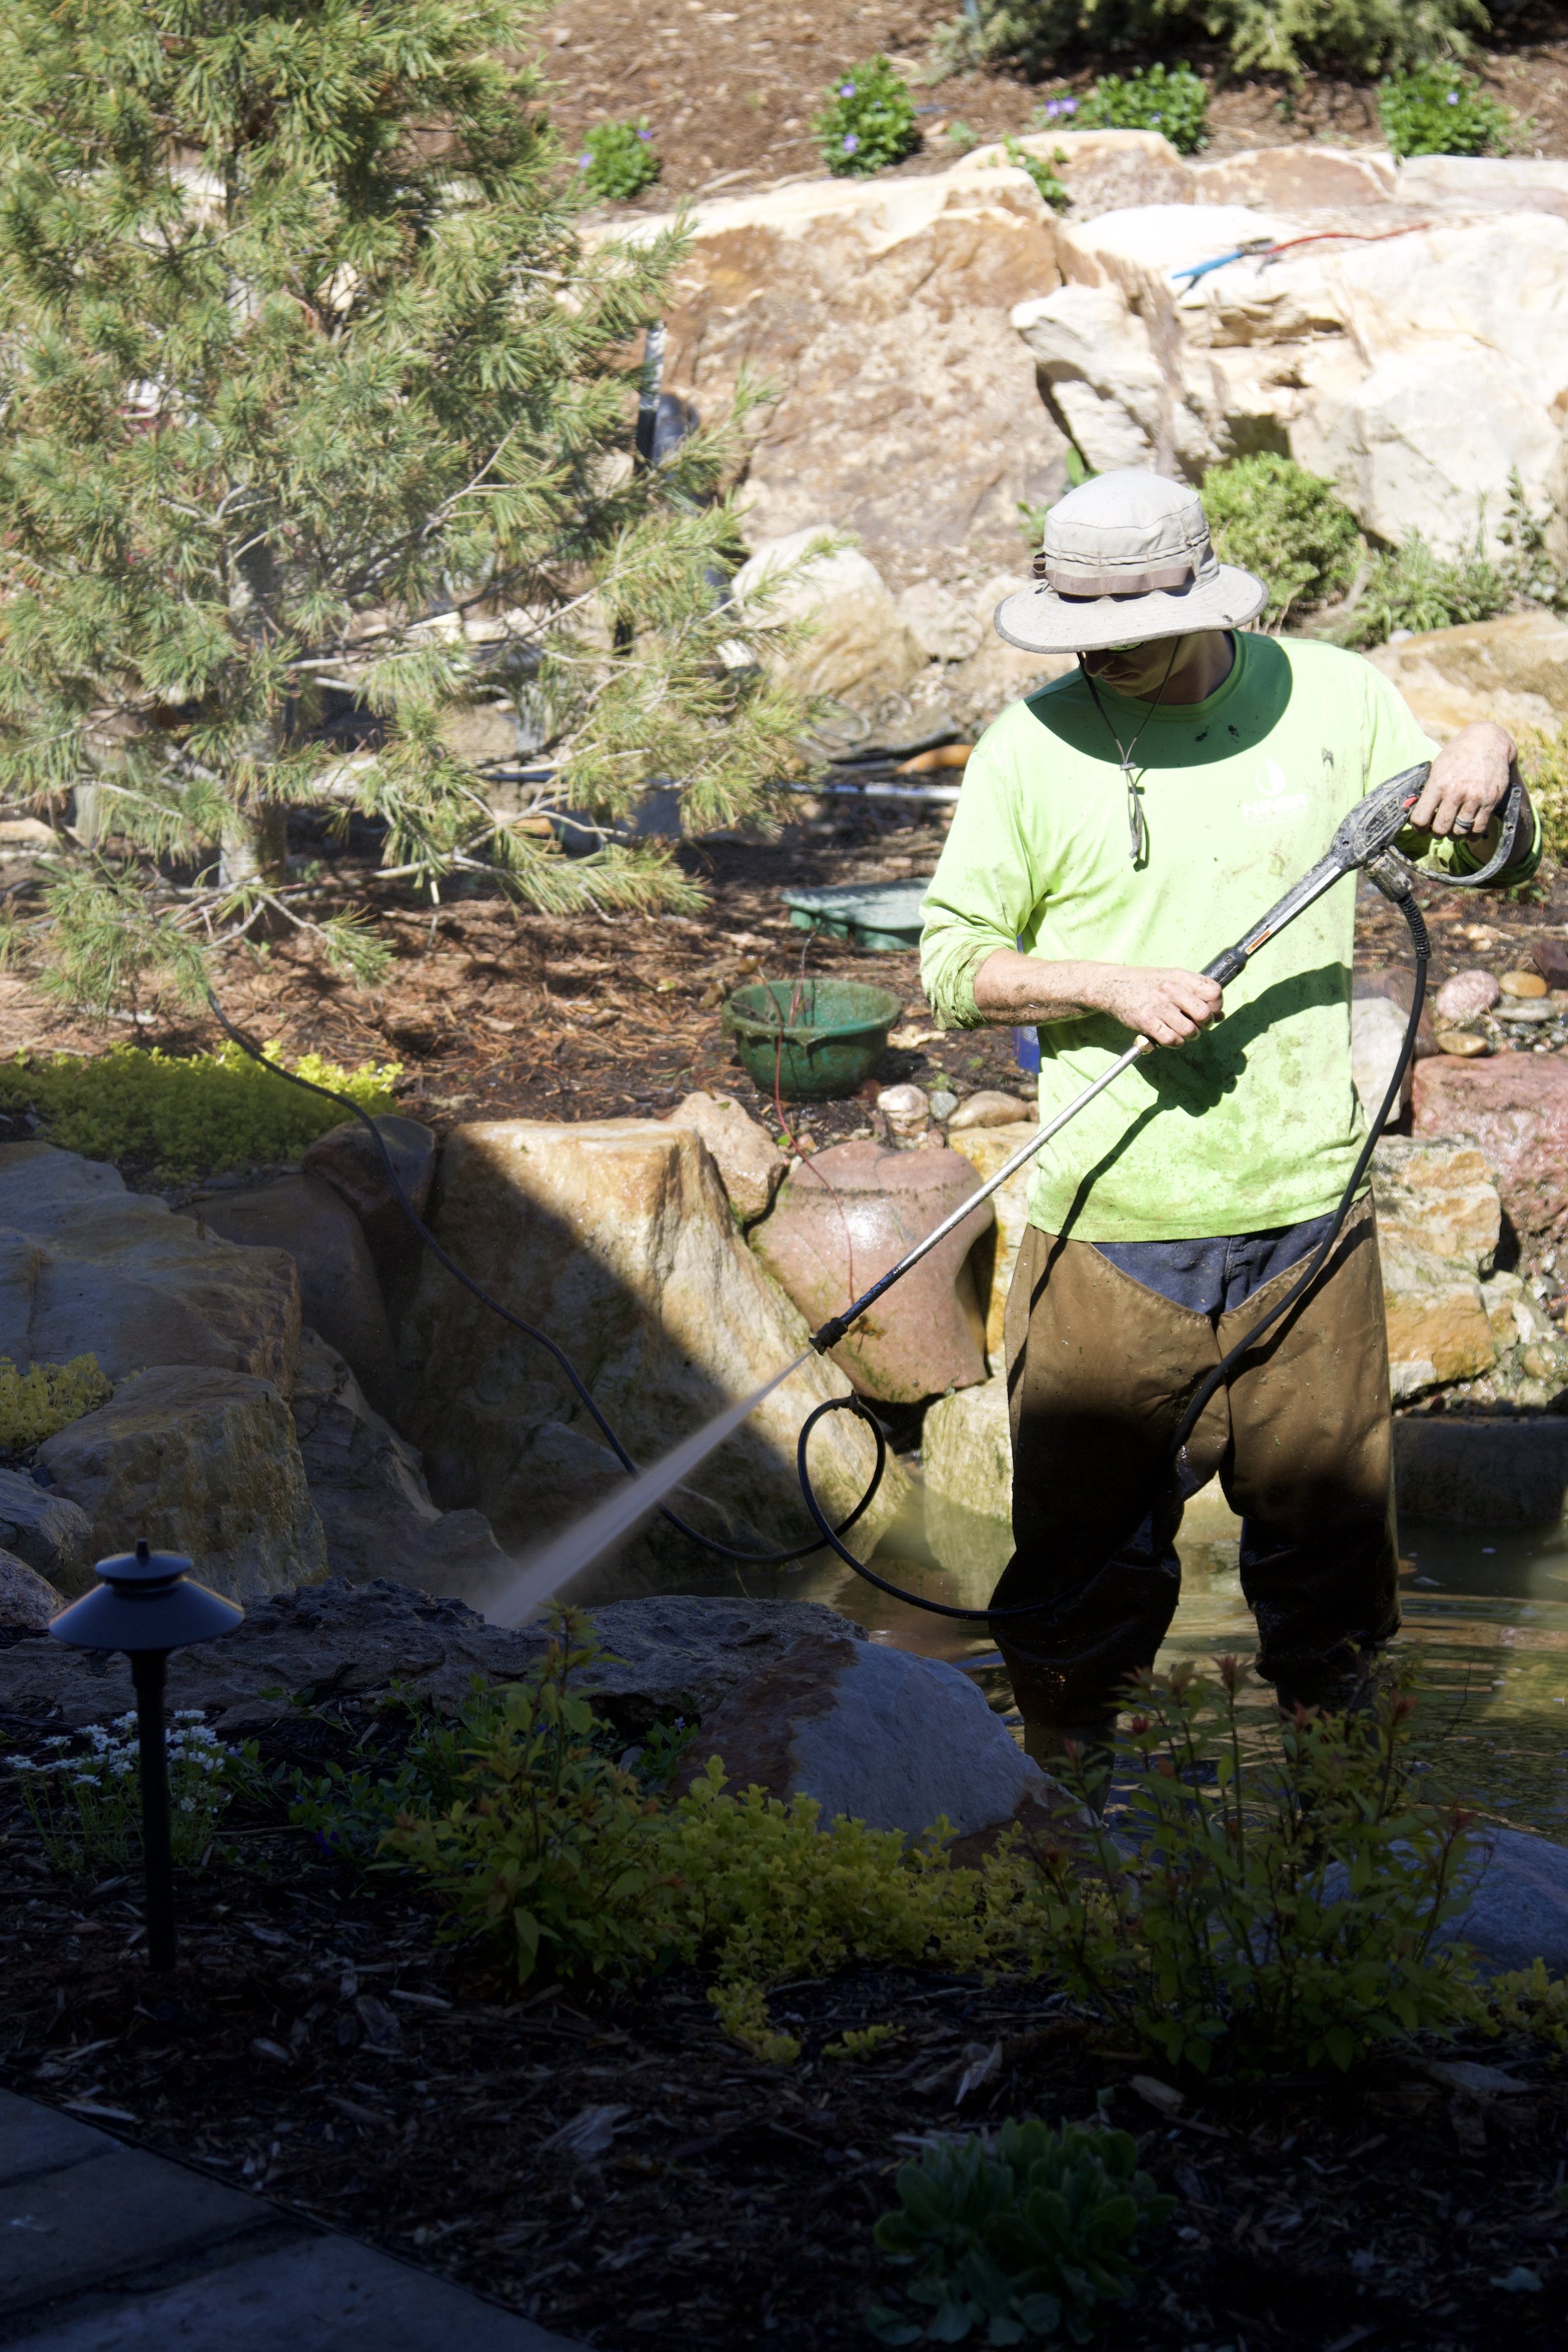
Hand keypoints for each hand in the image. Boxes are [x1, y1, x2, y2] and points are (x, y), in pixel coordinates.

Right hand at [1086, 964, 1222, 1047]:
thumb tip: (1220, 1015)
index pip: (1214, 992)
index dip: (1216, 1005)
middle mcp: (1171, 989)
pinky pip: (1171, 1039)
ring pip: (1190, 1030)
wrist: (1112, 985)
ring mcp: (1158, 1006)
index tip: (1209, 1010)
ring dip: (1190, 1035)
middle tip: (1197, 1024)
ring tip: (1181, 1031)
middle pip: (1204, 1014)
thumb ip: (1196, 994)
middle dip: (1205, 1024)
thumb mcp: (1172, 980)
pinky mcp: (1146, 1021)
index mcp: (1181, 977)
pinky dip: (1174, 1042)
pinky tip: (1168, 1036)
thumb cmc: (1145, 984)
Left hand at [1407, 721, 1516, 844]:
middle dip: (1437, 833)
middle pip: (1440, 829)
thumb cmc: (1458, 755)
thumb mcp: (1437, 768)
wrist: (1487, 742)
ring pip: (1459, 832)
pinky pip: (1478, 829)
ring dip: (1454, 835)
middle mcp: (1455, 793)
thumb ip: (1428, 789)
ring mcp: (1474, 798)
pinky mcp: (1490, 801)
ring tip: (1453, 830)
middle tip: (1438, 829)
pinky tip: (1468, 830)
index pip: (1420, 818)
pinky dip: (1471, 835)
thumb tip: (1414, 810)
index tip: (1421, 828)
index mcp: (1438, 784)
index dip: (1418, 828)